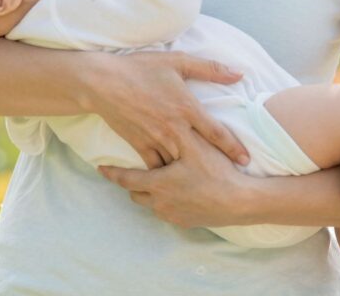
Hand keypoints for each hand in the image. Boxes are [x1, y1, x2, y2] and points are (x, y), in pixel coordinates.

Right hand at [84, 51, 248, 168]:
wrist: (103, 82)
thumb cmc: (141, 68)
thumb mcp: (178, 61)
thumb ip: (210, 69)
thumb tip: (239, 74)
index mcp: (187, 108)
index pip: (217, 133)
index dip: (234, 148)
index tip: (246, 160)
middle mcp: (174, 128)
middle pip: (201, 154)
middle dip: (217, 166)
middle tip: (232, 178)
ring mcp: (156, 140)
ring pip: (179, 164)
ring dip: (190, 172)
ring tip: (204, 181)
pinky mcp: (139, 146)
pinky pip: (156, 166)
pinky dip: (165, 173)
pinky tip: (171, 178)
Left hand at [98, 129, 252, 228]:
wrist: (239, 202)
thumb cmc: (216, 172)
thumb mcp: (196, 147)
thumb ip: (178, 132)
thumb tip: (161, 116)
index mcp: (158, 183)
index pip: (126, 179)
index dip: (112, 173)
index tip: (100, 168)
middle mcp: (160, 203)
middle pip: (136, 193)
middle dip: (133, 183)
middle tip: (135, 170)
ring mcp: (172, 215)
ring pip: (151, 204)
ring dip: (151, 192)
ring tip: (159, 179)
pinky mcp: (185, 223)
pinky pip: (168, 212)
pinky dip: (167, 202)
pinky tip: (179, 192)